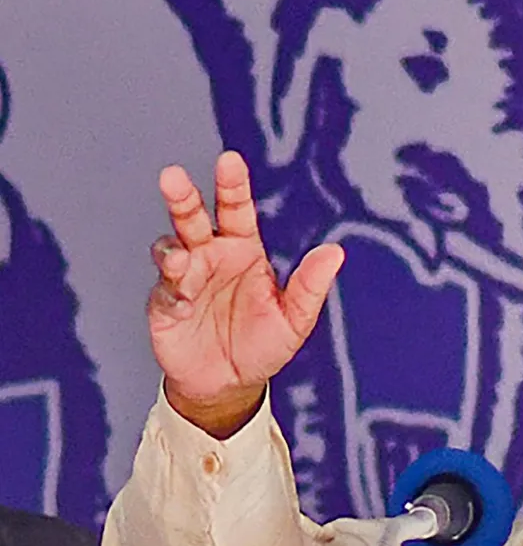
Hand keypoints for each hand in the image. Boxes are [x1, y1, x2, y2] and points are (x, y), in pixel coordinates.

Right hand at [147, 151, 343, 436]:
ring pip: (171, 247)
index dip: (233, 185)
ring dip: (172, 249)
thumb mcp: (295, 319)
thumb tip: (335, 252)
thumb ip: (310, 286)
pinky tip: (183, 299)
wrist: (230, 385)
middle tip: (173, 176)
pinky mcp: (165, 304)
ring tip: (181, 260)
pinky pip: (165, 289)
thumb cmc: (263, 346)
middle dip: (183, 198)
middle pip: (193, 218)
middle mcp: (211, 256)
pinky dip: (172, 289)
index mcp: (244, 251)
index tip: (230, 161)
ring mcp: (186, 278)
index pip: (237, 210)